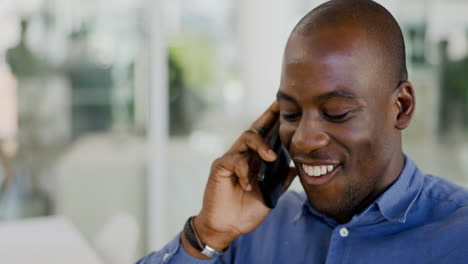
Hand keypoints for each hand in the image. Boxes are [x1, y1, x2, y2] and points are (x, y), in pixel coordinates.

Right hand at [186, 101, 296, 254]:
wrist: (227, 227)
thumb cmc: (246, 210)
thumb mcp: (271, 194)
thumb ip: (282, 180)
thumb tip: (298, 167)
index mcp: (255, 160)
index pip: (266, 136)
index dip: (274, 121)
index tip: (286, 107)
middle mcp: (243, 155)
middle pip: (256, 129)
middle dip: (268, 116)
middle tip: (280, 106)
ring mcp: (231, 160)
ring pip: (245, 138)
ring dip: (260, 145)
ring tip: (271, 157)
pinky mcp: (219, 168)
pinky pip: (233, 160)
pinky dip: (243, 170)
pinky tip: (248, 185)